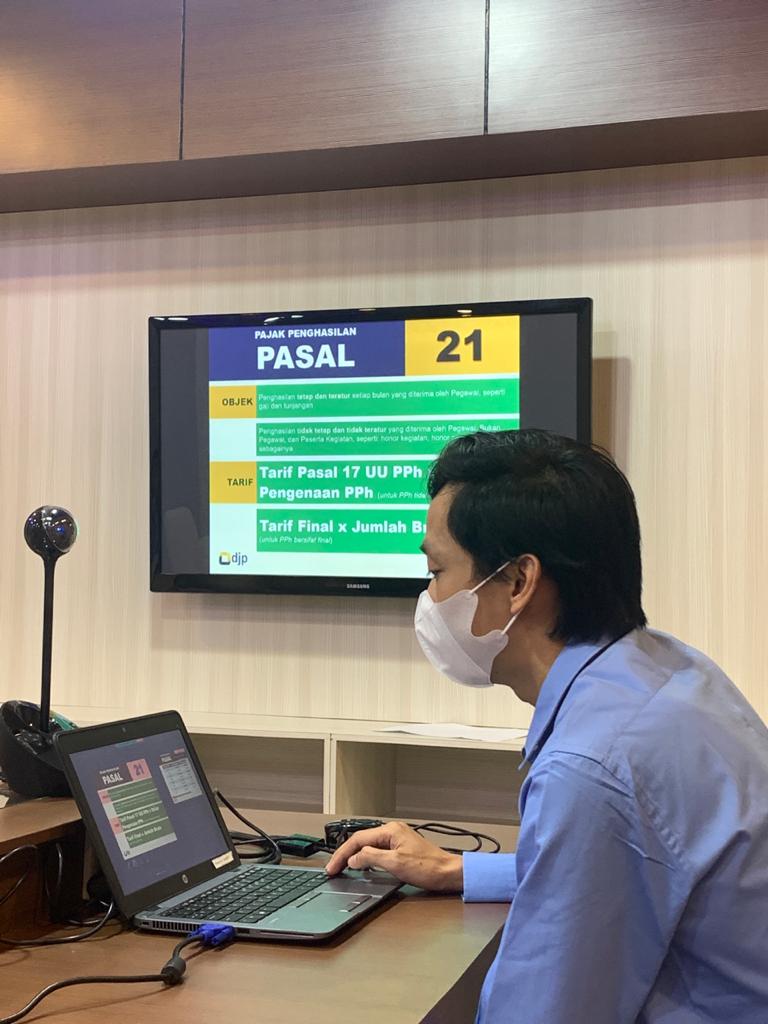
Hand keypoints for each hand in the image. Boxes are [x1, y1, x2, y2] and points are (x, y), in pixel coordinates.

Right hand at [324, 820, 463, 891]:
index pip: (358, 839)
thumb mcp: (395, 864)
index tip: (332, 867)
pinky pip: (377, 851)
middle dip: (345, 854)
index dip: (342, 854)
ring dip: (354, 856)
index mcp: (390, 830)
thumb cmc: (428, 867)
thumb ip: (371, 858)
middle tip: (333, 868)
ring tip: (342, 868)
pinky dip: (365, 858)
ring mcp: (397, 839)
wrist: (448, 873)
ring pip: (368, 845)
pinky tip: (362, 866)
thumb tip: (354, 858)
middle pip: (361, 840)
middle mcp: (393, 831)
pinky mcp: (401, 849)